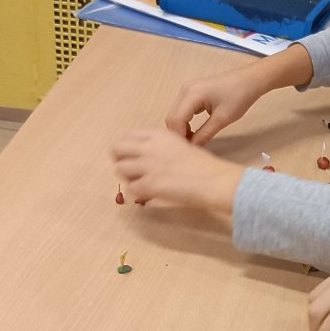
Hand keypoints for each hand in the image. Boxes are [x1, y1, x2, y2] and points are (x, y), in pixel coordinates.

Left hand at [111, 127, 241, 215]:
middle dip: (119, 160)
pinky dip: (137, 194)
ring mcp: (147, 165)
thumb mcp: (180, 145)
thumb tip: (148, 159)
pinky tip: (148, 195)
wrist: (213, 179)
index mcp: (157, 135)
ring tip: (141, 184)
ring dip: (127, 178)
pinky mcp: (149, 184)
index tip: (133, 157)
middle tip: (131, 171)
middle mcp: (149, 147)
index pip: (126, 136)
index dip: (126, 148)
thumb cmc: (203, 165)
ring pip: (119, 169)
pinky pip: (130, 189)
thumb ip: (161, 148)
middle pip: (116, 149)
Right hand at [165, 68, 263, 144]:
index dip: (179, 137)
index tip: (188, 150)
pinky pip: (181, 110)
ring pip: (175, 114)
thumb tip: (193, 148)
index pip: (175, 120)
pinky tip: (194, 132)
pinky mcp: (191, 92)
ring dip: (180, 129)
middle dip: (178, 134)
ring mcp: (187, 90)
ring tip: (193, 141)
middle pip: (171, 117)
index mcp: (192, 94)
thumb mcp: (222, 119)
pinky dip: (184, 122)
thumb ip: (205, 134)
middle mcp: (185, 90)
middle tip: (190, 148)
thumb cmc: (239, 96)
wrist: (249, 81)